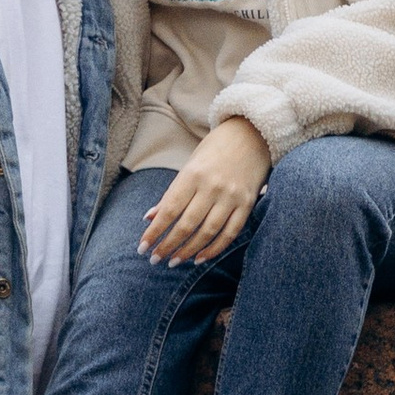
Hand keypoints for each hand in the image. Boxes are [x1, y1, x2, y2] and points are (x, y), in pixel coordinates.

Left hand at [138, 117, 270, 265]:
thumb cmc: (215, 149)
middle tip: (155, 260)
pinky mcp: (247, 204)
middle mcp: (212, 187)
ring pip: (207, 232)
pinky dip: (214, 249)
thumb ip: (172, 193)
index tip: (142, 248)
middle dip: (168, 246)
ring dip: (188, 251)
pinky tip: (200, 258)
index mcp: (192, 174)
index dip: (155, 232)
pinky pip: (230, 233)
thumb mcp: (190, 165)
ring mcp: (231, 197)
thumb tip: (151, 217)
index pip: (169, 210)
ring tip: (174, 261)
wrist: (252, 134)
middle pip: (187, 225)